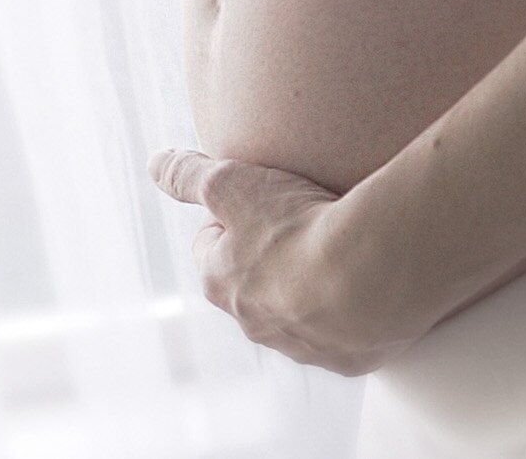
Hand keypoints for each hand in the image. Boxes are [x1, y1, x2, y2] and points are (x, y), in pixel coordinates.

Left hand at [148, 148, 422, 375]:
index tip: (260, 198)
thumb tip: (156, 165)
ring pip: (299, 311)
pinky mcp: (346, 360)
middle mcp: (254, 323)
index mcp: (220, 283)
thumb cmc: (294, 226)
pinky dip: (353, 311)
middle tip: (303, 222)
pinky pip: (344, 333)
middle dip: (271, 256)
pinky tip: (370, 283)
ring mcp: (302, 345)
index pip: (211, 245)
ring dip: (312, 286)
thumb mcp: (230, 184)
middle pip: (253, 283)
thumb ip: (189, 175)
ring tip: (341, 251)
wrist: (369, 275)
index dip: (232, 215)